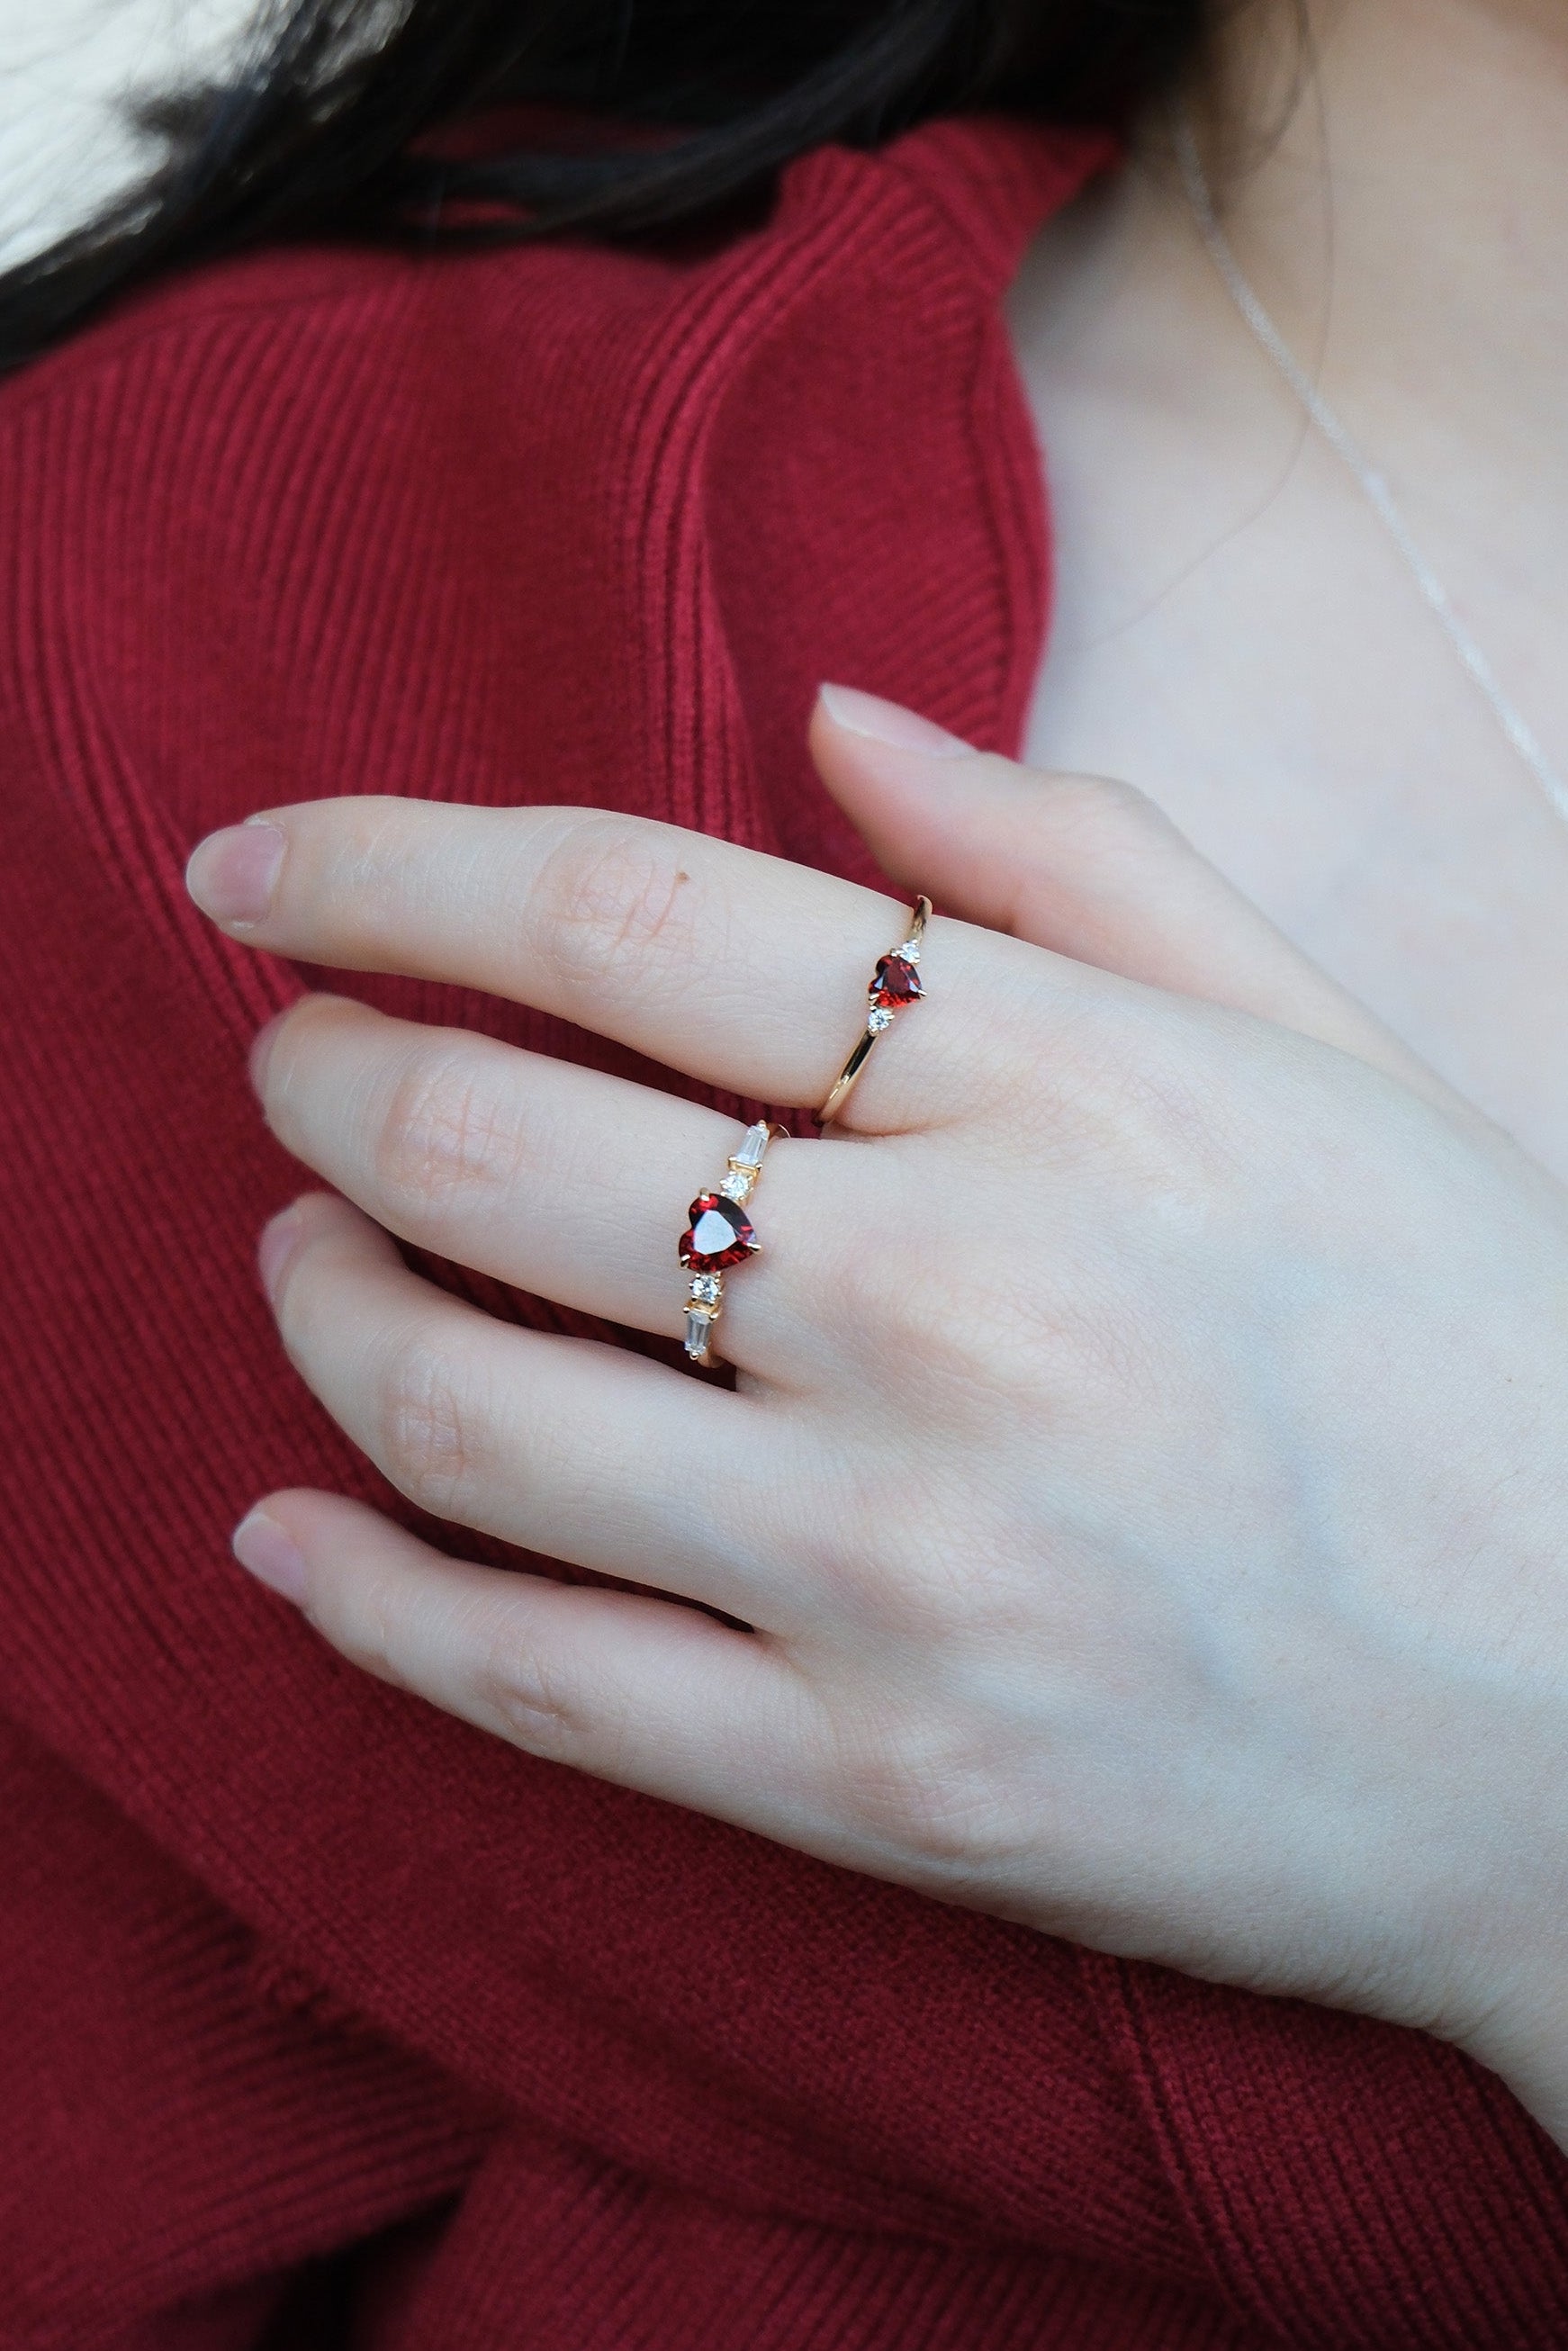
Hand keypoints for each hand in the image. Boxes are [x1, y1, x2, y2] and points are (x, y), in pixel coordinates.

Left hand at [185, 685, 1567, 2144]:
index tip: (260, 866)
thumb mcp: (1325, 1048)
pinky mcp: (881, 1785)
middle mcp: (963, 1311)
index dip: (385, 869)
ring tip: (305, 1258)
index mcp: (1075, 1089)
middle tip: (294, 1061)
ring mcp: (906, 1567)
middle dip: (322, 1080)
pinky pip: (532, 1682)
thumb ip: (1074, 859)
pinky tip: (286, 1536)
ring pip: (465, 1412)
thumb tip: (825, 717)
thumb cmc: (1484, 1355)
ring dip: (320, 1310)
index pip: (625, 918)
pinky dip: (362, 1599)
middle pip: (491, 1147)